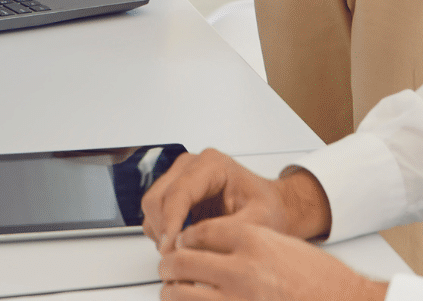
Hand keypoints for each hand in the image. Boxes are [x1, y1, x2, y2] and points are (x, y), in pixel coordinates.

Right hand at [142, 150, 329, 250]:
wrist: (271, 205)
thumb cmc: (267, 207)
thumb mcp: (257, 221)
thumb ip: (225, 230)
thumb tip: (192, 243)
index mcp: (212, 164)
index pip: (179, 192)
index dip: (170, 223)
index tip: (171, 248)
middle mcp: (191, 165)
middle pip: (157, 198)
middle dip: (163, 230)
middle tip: (177, 258)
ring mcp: (179, 176)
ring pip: (151, 206)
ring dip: (161, 232)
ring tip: (184, 251)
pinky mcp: (174, 191)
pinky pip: (155, 213)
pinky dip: (163, 231)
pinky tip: (183, 242)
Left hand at [158, 217, 385, 300]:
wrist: (345, 300)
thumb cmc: (320, 278)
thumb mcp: (280, 244)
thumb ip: (244, 242)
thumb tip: (209, 247)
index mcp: (252, 241)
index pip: (200, 232)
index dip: (184, 237)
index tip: (181, 241)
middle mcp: (241, 270)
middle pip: (183, 260)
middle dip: (169, 264)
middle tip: (167, 266)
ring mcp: (237, 300)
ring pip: (182, 293)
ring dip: (171, 291)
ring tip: (171, 289)